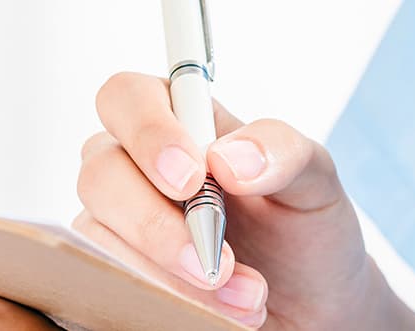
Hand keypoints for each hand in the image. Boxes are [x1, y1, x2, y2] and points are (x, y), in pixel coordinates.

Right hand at [69, 72, 414, 328]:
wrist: (313, 306)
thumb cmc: (305, 229)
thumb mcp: (316, 181)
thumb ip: (282, 152)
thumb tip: (228, 158)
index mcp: (178, 123)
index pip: (126, 97)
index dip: (148, 133)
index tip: (192, 178)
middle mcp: (135, 170)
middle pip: (99, 175)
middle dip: (157, 226)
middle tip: (217, 264)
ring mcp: (117, 228)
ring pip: (97, 242)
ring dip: (170, 278)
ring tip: (246, 299)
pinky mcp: (116, 279)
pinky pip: (104, 289)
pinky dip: (158, 306)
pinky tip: (212, 315)